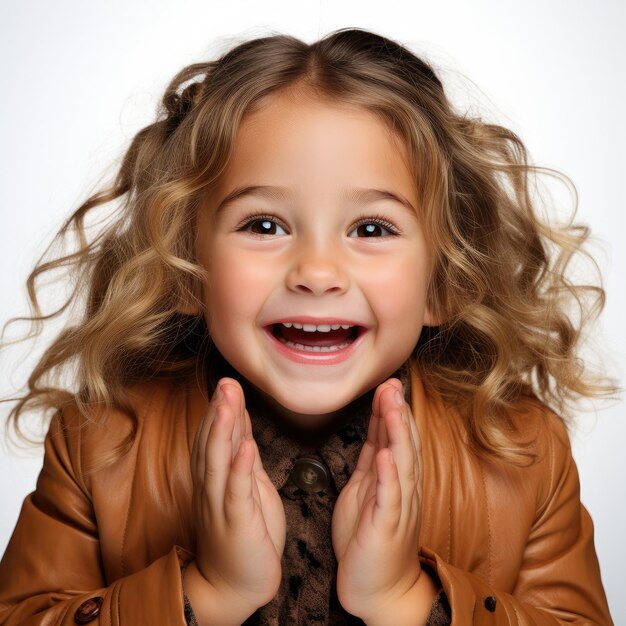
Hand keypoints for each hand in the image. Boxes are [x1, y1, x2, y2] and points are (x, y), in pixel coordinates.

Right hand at [190, 378, 286, 609]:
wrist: (234, 586)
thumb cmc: (244, 536)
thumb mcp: (247, 488)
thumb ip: (243, 458)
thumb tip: (243, 426)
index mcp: (216, 478)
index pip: (216, 437)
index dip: (221, 410)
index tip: (228, 383)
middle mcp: (212, 487)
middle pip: (212, 442)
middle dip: (219, 410)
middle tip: (226, 382)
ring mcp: (221, 504)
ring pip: (218, 461)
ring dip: (223, 430)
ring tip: (228, 401)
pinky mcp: (235, 523)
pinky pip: (235, 492)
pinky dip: (239, 467)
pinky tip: (244, 447)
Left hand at [331, 378, 423, 618]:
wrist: (378, 589)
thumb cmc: (368, 539)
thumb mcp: (366, 491)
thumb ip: (372, 462)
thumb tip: (375, 433)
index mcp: (393, 480)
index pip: (394, 438)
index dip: (390, 411)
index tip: (386, 385)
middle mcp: (401, 489)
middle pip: (403, 444)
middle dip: (397, 413)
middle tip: (391, 384)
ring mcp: (397, 507)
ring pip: (402, 464)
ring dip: (397, 434)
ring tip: (393, 406)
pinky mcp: (388, 527)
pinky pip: (390, 498)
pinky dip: (389, 476)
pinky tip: (386, 456)